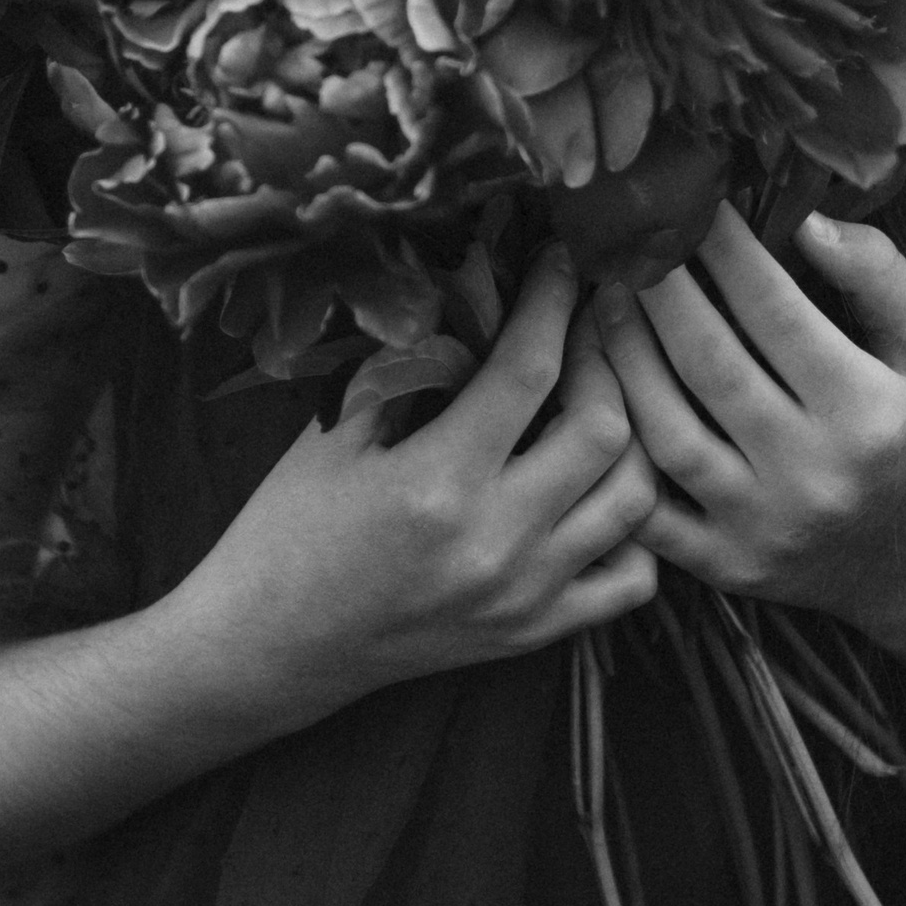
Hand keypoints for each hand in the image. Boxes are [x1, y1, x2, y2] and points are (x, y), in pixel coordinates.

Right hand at [180, 250, 659, 726]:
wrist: (270, 647)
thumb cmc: (289, 527)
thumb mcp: (335, 431)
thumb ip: (410, 365)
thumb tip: (475, 288)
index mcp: (436, 483)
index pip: (528, 370)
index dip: (553, 299)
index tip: (563, 257)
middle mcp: (494, 543)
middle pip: (604, 429)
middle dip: (606, 357)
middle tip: (587, 321)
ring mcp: (523, 596)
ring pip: (635, 500)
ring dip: (631, 435)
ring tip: (601, 392)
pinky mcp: (534, 633)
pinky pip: (632, 580)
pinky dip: (633, 529)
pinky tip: (600, 487)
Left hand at [587, 204, 905, 694]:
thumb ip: (881, 278)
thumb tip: (808, 221)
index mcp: (867, 413)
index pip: (774, 311)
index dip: (725, 249)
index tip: (694, 202)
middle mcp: (811, 475)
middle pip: (708, 365)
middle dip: (657, 292)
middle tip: (628, 242)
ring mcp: (762, 526)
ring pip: (666, 433)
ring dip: (622, 359)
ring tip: (602, 300)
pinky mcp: (726, 565)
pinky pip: (648, 509)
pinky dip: (615, 451)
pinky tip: (596, 390)